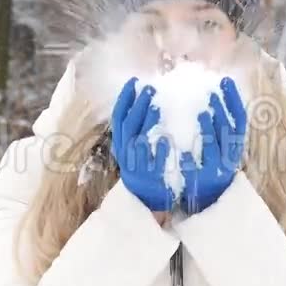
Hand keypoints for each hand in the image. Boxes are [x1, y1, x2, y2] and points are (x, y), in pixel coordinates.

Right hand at [111, 78, 174, 211]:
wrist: (151, 203)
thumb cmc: (148, 170)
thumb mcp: (139, 151)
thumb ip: (141, 131)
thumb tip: (148, 101)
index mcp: (123, 146)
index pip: (119, 119)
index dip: (125, 99)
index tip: (134, 82)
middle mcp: (127, 156)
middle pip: (129, 127)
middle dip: (138, 106)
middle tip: (151, 89)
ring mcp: (137, 168)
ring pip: (138, 143)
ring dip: (146, 124)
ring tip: (157, 105)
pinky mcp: (151, 181)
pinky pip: (153, 165)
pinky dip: (157, 152)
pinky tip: (165, 140)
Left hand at [180, 78, 246, 213]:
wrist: (205, 201)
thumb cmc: (209, 166)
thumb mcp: (217, 146)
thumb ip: (215, 126)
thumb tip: (207, 94)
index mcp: (233, 147)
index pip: (239, 120)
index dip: (233, 100)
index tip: (225, 80)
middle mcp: (228, 158)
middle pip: (228, 131)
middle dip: (221, 111)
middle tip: (210, 94)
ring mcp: (214, 170)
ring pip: (215, 147)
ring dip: (209, 130)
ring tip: (202, 112)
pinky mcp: (199, 182)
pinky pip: (194, 167)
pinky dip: (189, 157)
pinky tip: (179, 147)